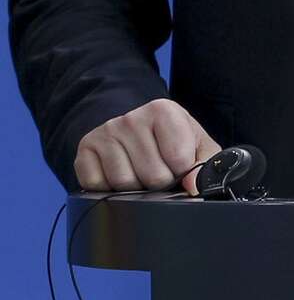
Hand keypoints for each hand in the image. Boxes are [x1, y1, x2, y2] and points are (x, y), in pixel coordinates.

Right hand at [74, 99, 220, 194]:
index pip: (179, 160)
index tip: (179, 162)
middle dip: (160, 181)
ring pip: (125, 183)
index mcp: (163, 110)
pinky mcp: (83, 151)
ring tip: (139, 171)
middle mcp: (130, 118)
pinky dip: (109, 189)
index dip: (182, 171)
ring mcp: (104, 134)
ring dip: (136, 187)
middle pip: (152, 176)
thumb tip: (194, 186)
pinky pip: (97, 186)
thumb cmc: (170, 139)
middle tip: (159, 168)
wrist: (133, 128)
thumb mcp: (196, 143)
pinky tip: (118, 173)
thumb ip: (204, 164)